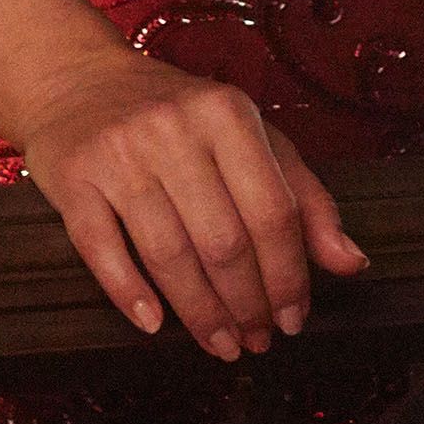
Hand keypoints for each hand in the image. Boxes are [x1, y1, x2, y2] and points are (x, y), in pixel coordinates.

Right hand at [5, 49, 367, 361]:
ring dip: (200, 313)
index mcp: (227, 112)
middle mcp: (173, 128)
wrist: (76, 79)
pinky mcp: (72, 177)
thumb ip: (304, 196)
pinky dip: (130, 294)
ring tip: (220, 343)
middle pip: (223, 241)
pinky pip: (103, 250)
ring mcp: (119, 153)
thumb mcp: (249, 136)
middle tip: (256, 340)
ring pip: (169, 254)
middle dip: (247, 305)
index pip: (273, 212)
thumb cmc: (175, 115)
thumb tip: (351, 263)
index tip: (293, 318)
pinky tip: (154, 324)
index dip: (289, 277)